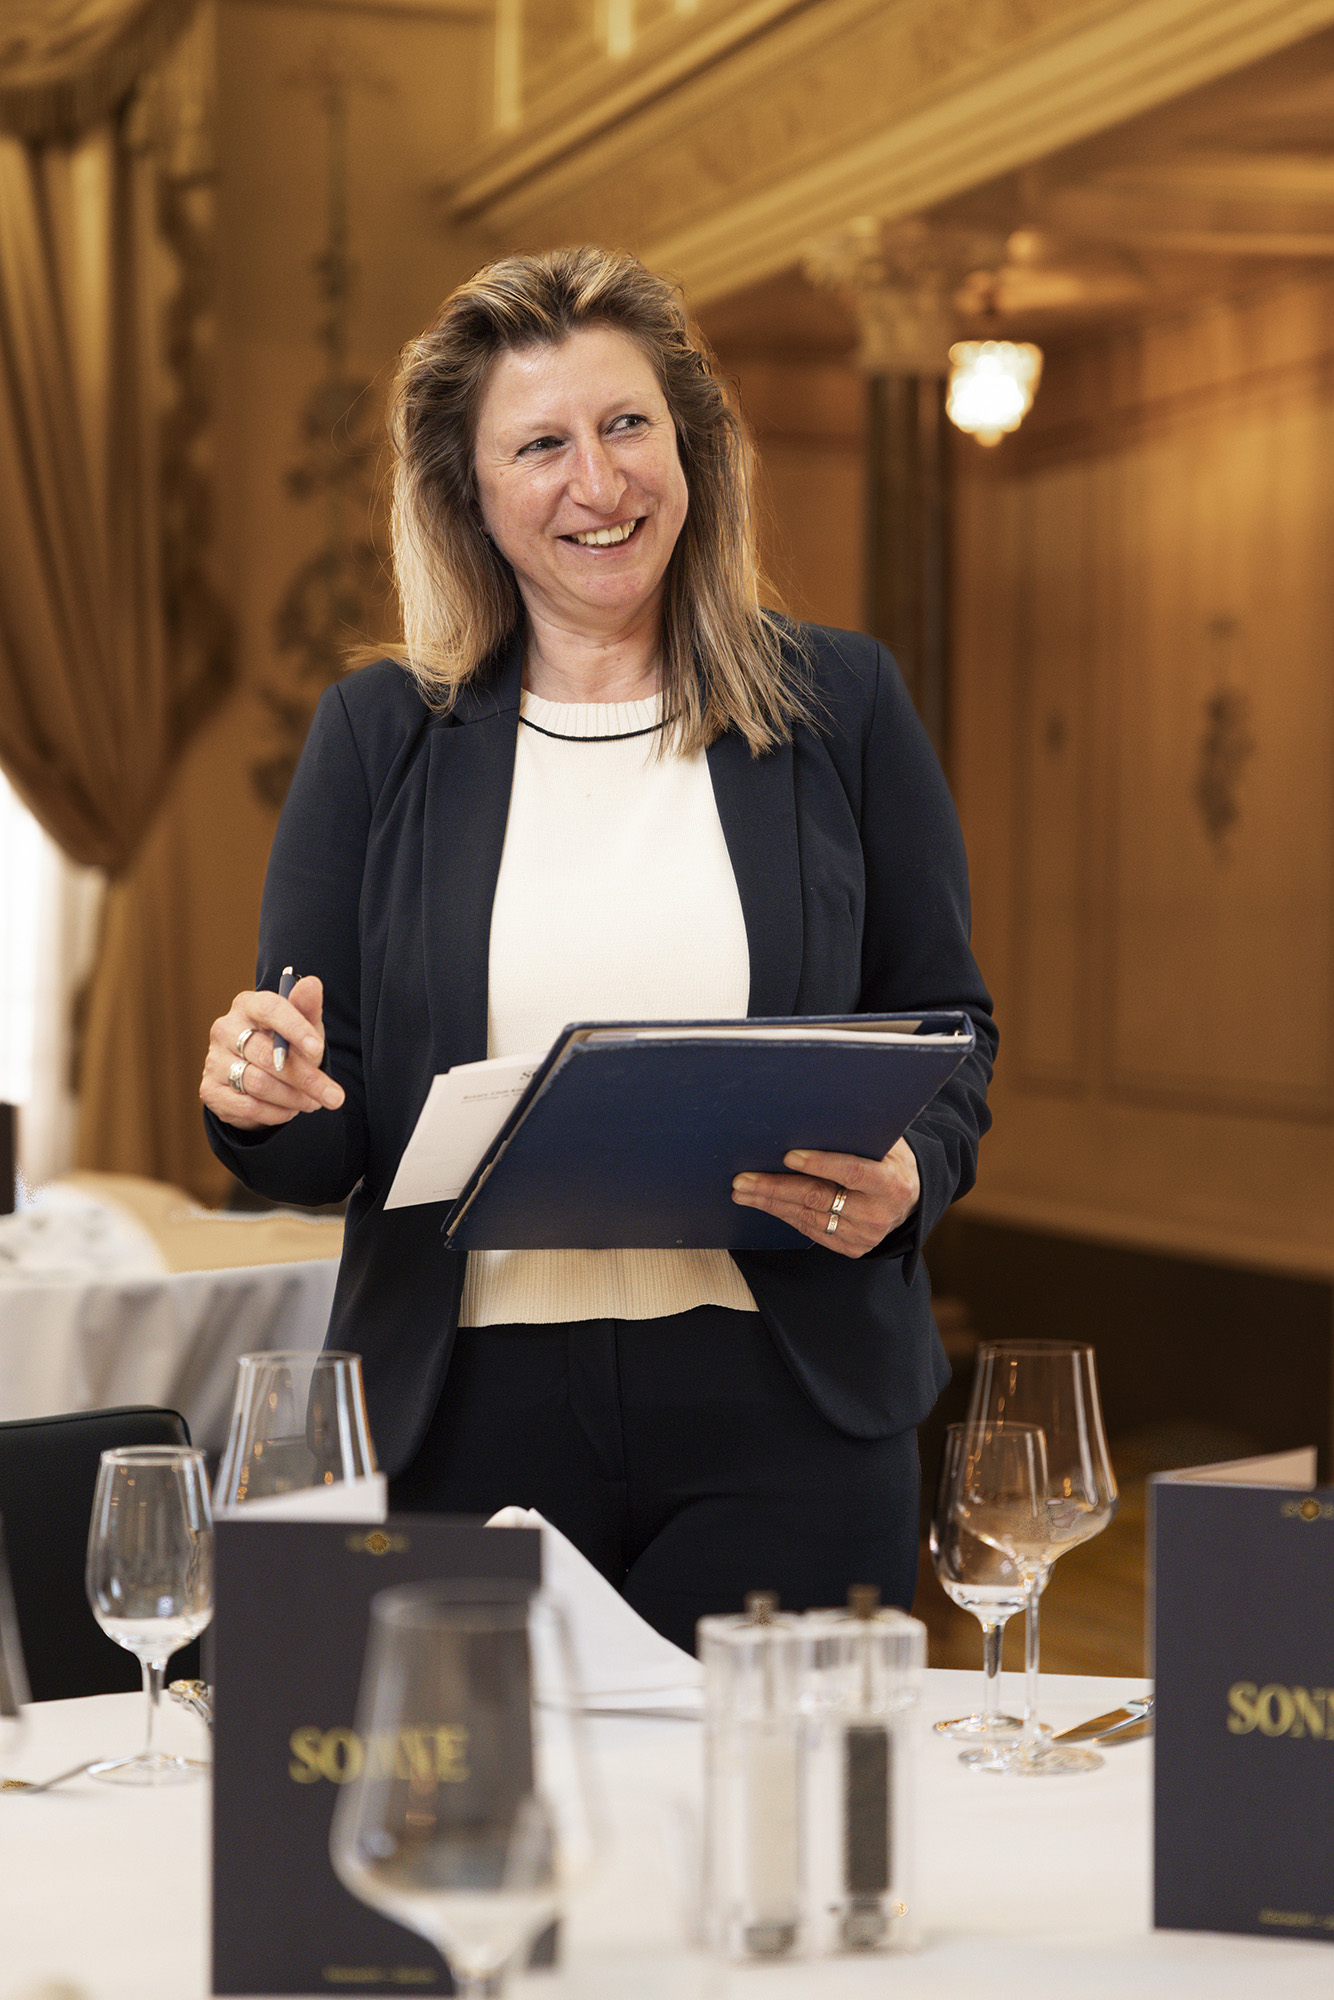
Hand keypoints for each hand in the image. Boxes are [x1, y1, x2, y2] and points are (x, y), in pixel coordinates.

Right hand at [200, 975, 345, 1129]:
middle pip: (268, 1055)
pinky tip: (289, 1111)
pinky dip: (274, 1113)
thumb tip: (313, 983)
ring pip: (258, 1083)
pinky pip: (246, 1106)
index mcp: (247, 1005)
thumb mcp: (303, 1026)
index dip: (295, 1028)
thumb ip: (308, 1007)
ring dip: (293, 1098)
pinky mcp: (209, 1090)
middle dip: (306, 1078)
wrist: (260, 1077)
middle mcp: (224, 1029)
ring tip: (313, 1103)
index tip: (318, 1049)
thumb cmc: (286, 1044)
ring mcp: (213, 1060)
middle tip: (333, 1097)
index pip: (270, 1009)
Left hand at [731, 1137, 919, 1257]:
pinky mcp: (851, 1248)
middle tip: (744, 1179)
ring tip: (743, 1191)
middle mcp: (878, 1213)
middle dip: (777, 1187)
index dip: (820, 1164)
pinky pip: (811, 1230)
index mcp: (891, 1182)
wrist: (910, 1200)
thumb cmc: (891, 1161)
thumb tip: (815, 1117)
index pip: (852, 1172)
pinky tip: (765, 1203)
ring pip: (808, 1217)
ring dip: (771, 1203)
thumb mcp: (886, 1143)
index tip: (788, 1156)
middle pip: (819, 1198)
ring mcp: (864, 1235)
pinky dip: (785, 1215)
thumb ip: (858, 1134)